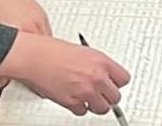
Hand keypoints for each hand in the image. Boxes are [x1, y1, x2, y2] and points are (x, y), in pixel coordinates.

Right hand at [0, 32, 130, 115]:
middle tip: (101, 93)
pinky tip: (74, 97)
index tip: (113, 84)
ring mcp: (85, 91)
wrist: (37, 57)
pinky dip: (79, 107)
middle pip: (116, 97)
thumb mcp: (85, 51)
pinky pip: (83, 111)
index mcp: (102, 61)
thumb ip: (98, 64)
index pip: (124, 79)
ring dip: (96, 104)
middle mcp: (97, 77)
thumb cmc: (55, 51)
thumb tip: (105, 74)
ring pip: (102, 108)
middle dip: (108, 96)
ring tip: (88, 97)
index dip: (117, 82)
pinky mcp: (73, 103)